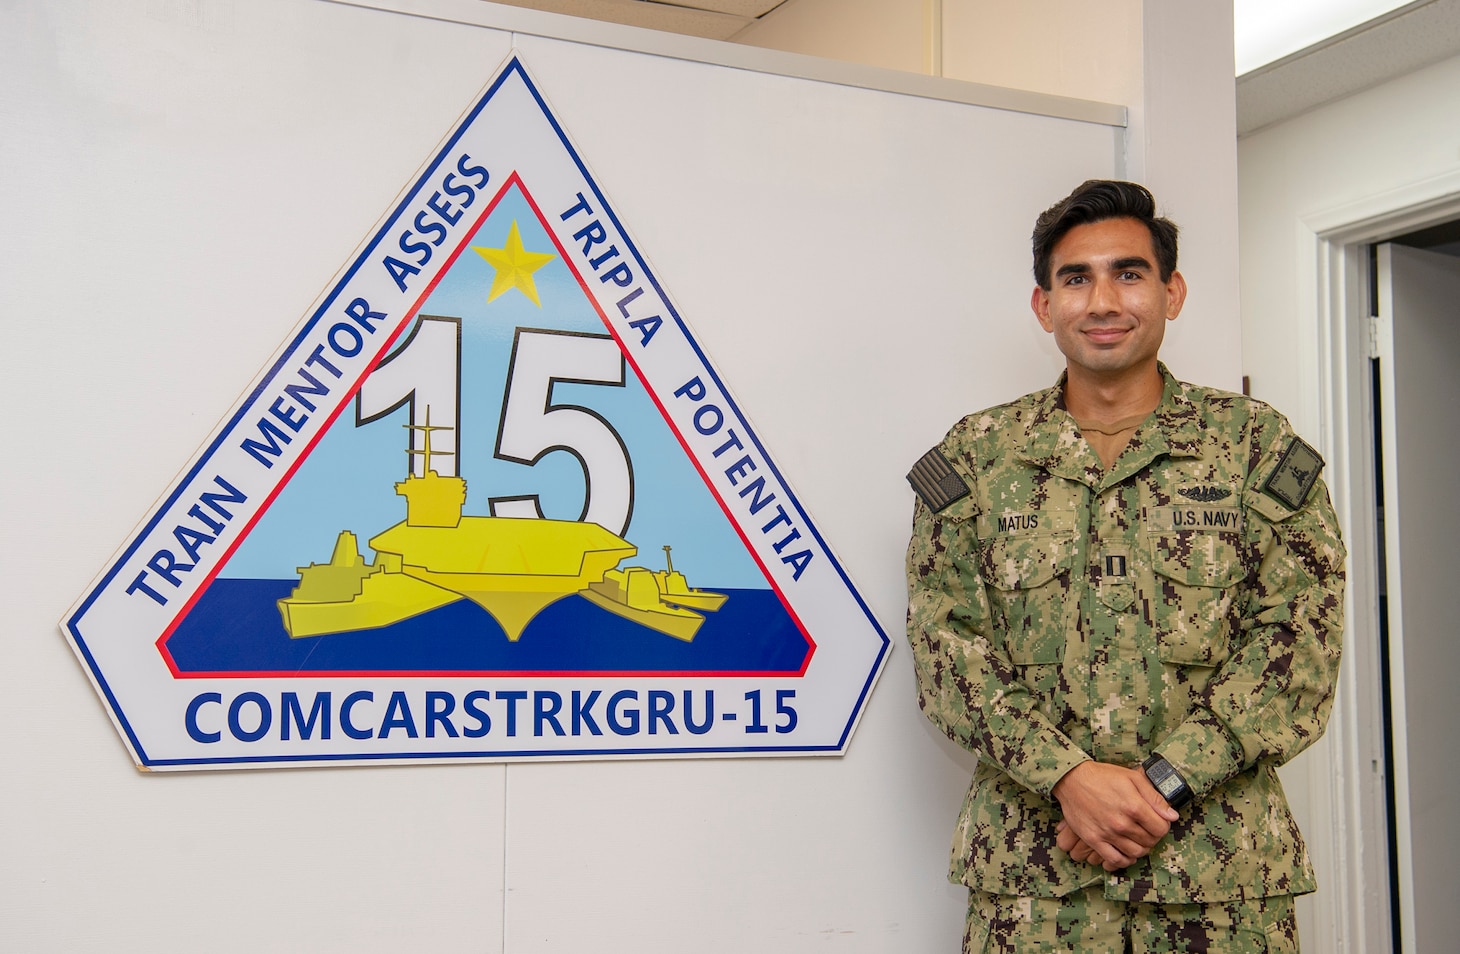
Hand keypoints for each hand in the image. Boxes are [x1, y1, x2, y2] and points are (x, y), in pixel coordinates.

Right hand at [1051, 761, 1179, 870]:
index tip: (1158, 821)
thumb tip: (1172, 815)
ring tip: (1137, 839)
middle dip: (1152, 836)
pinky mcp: (1094, 840)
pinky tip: (1126, 853)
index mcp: (1134, 806)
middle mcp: (1122, 823)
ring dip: (1141, 848)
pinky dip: (1124, 860)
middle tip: (1146, 829)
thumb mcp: (1132, 778)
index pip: (1161, 828)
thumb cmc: (1102, 776)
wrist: (1072, 779)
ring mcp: (1107, 833)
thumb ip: (1154, 797)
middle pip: (1149, 841)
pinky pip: (1115, 860)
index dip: (1163, 825)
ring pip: (1135, 852)